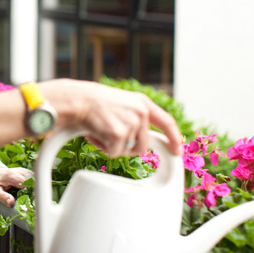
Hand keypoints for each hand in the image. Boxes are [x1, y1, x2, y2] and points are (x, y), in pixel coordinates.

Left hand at [0, 167, 32, 206]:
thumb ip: (3, 197)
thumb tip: (11, 203)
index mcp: (12, 176)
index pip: (27, 184)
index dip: (32, 192)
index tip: (33, 200)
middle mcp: (18, 171)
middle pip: (33, 180)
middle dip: (36, 190)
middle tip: (34, 200)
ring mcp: (22, 170)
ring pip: (34, 177)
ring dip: (36, 186)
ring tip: (34, 195)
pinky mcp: (24, 171)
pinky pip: (33, 176)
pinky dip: (34, 182)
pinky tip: (33, 189)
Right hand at [41, 79, 182, 158]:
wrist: (76, 99)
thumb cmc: (92, 101)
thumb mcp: (120, 103)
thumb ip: (133, 117)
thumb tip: (140, 140)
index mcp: (142, 103)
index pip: (167, 122)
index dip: (173, 139)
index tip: (176, 151)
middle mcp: (141, 112)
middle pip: (143, 145)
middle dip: (126, 147)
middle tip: (110, 137)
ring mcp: (131, 123)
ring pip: (128, 151)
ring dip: (113, 146)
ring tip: (100, 131)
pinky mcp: (119, 135)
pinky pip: (114, 153)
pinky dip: (102, 147)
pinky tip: (94, 133)